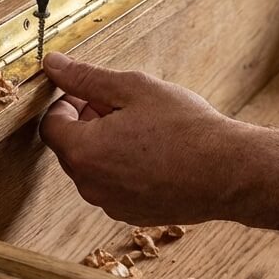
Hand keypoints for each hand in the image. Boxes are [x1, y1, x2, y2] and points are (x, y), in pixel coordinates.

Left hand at [38, 52, 248, 225]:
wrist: (228, 172)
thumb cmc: (185, 129)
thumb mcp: (133, 89)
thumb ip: (87, 77)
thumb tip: (53, 64)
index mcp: (83, 151)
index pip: (51, 124)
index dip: (67, 104)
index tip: (92, 95)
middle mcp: (90, 185)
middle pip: (70, 147)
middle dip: (87, 124)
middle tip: (122, 108)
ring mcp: (111, 204)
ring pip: (93, 169)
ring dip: (106, 146)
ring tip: (143, 130)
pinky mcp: (131, 215)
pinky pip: (114, 187)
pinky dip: (124, 169)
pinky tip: (154, 154)